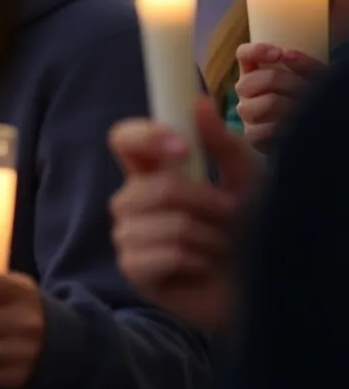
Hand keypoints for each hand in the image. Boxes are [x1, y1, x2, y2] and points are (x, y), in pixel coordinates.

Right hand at [108, 97, 262, 331]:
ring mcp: (130, 235)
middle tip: (232, 211)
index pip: (124, 139)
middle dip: (198, 199)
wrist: (263, 286)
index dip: (144, 137)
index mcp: (154, 171)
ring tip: (221, 245)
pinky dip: (194, 260)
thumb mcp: (249, 181)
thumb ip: (224, 145)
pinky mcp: (134, 270)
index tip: (181, 149)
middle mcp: (134, 200)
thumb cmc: (253, 230)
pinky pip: (158, 255)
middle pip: (145, 187)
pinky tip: (204, 266)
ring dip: (205, 235)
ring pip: (158, 223)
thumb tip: (198, 102)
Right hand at [234, 42, 323, 149]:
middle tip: (307, 89)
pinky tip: (294, 125)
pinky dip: (283, 127)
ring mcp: (247, 112)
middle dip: (285, 82)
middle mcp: (246, 90)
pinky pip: (261, 130)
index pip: (244, 54)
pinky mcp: (251, 134)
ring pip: (262, 105)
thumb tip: (287, 55)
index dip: (257, 51)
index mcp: (256, 71)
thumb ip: (304, 64)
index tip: (279, 54)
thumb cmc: (312, 97)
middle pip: (254, 80)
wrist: (314, 127)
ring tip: (305, 109)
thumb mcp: (312, 78)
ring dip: (289, 106)